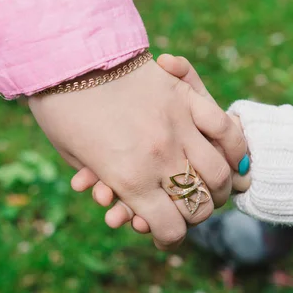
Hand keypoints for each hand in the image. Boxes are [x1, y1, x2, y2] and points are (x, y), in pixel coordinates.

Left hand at [29, 57, 246, 248]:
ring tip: (216, 189)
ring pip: (218, 172)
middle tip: (190, 213)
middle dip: (196, 216)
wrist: (65, 54)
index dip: (170, 238)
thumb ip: (105, 182)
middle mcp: (158, 159)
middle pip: (198, 205)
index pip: (169, 228)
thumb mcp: (73, 156)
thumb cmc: (58, 109)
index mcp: (128, 180)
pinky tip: (233, 157)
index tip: (166, 236)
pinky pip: (224, 127)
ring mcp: (176, 127)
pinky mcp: (186, 98)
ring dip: (220, 188)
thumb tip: (120, 199)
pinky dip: (234, 147)